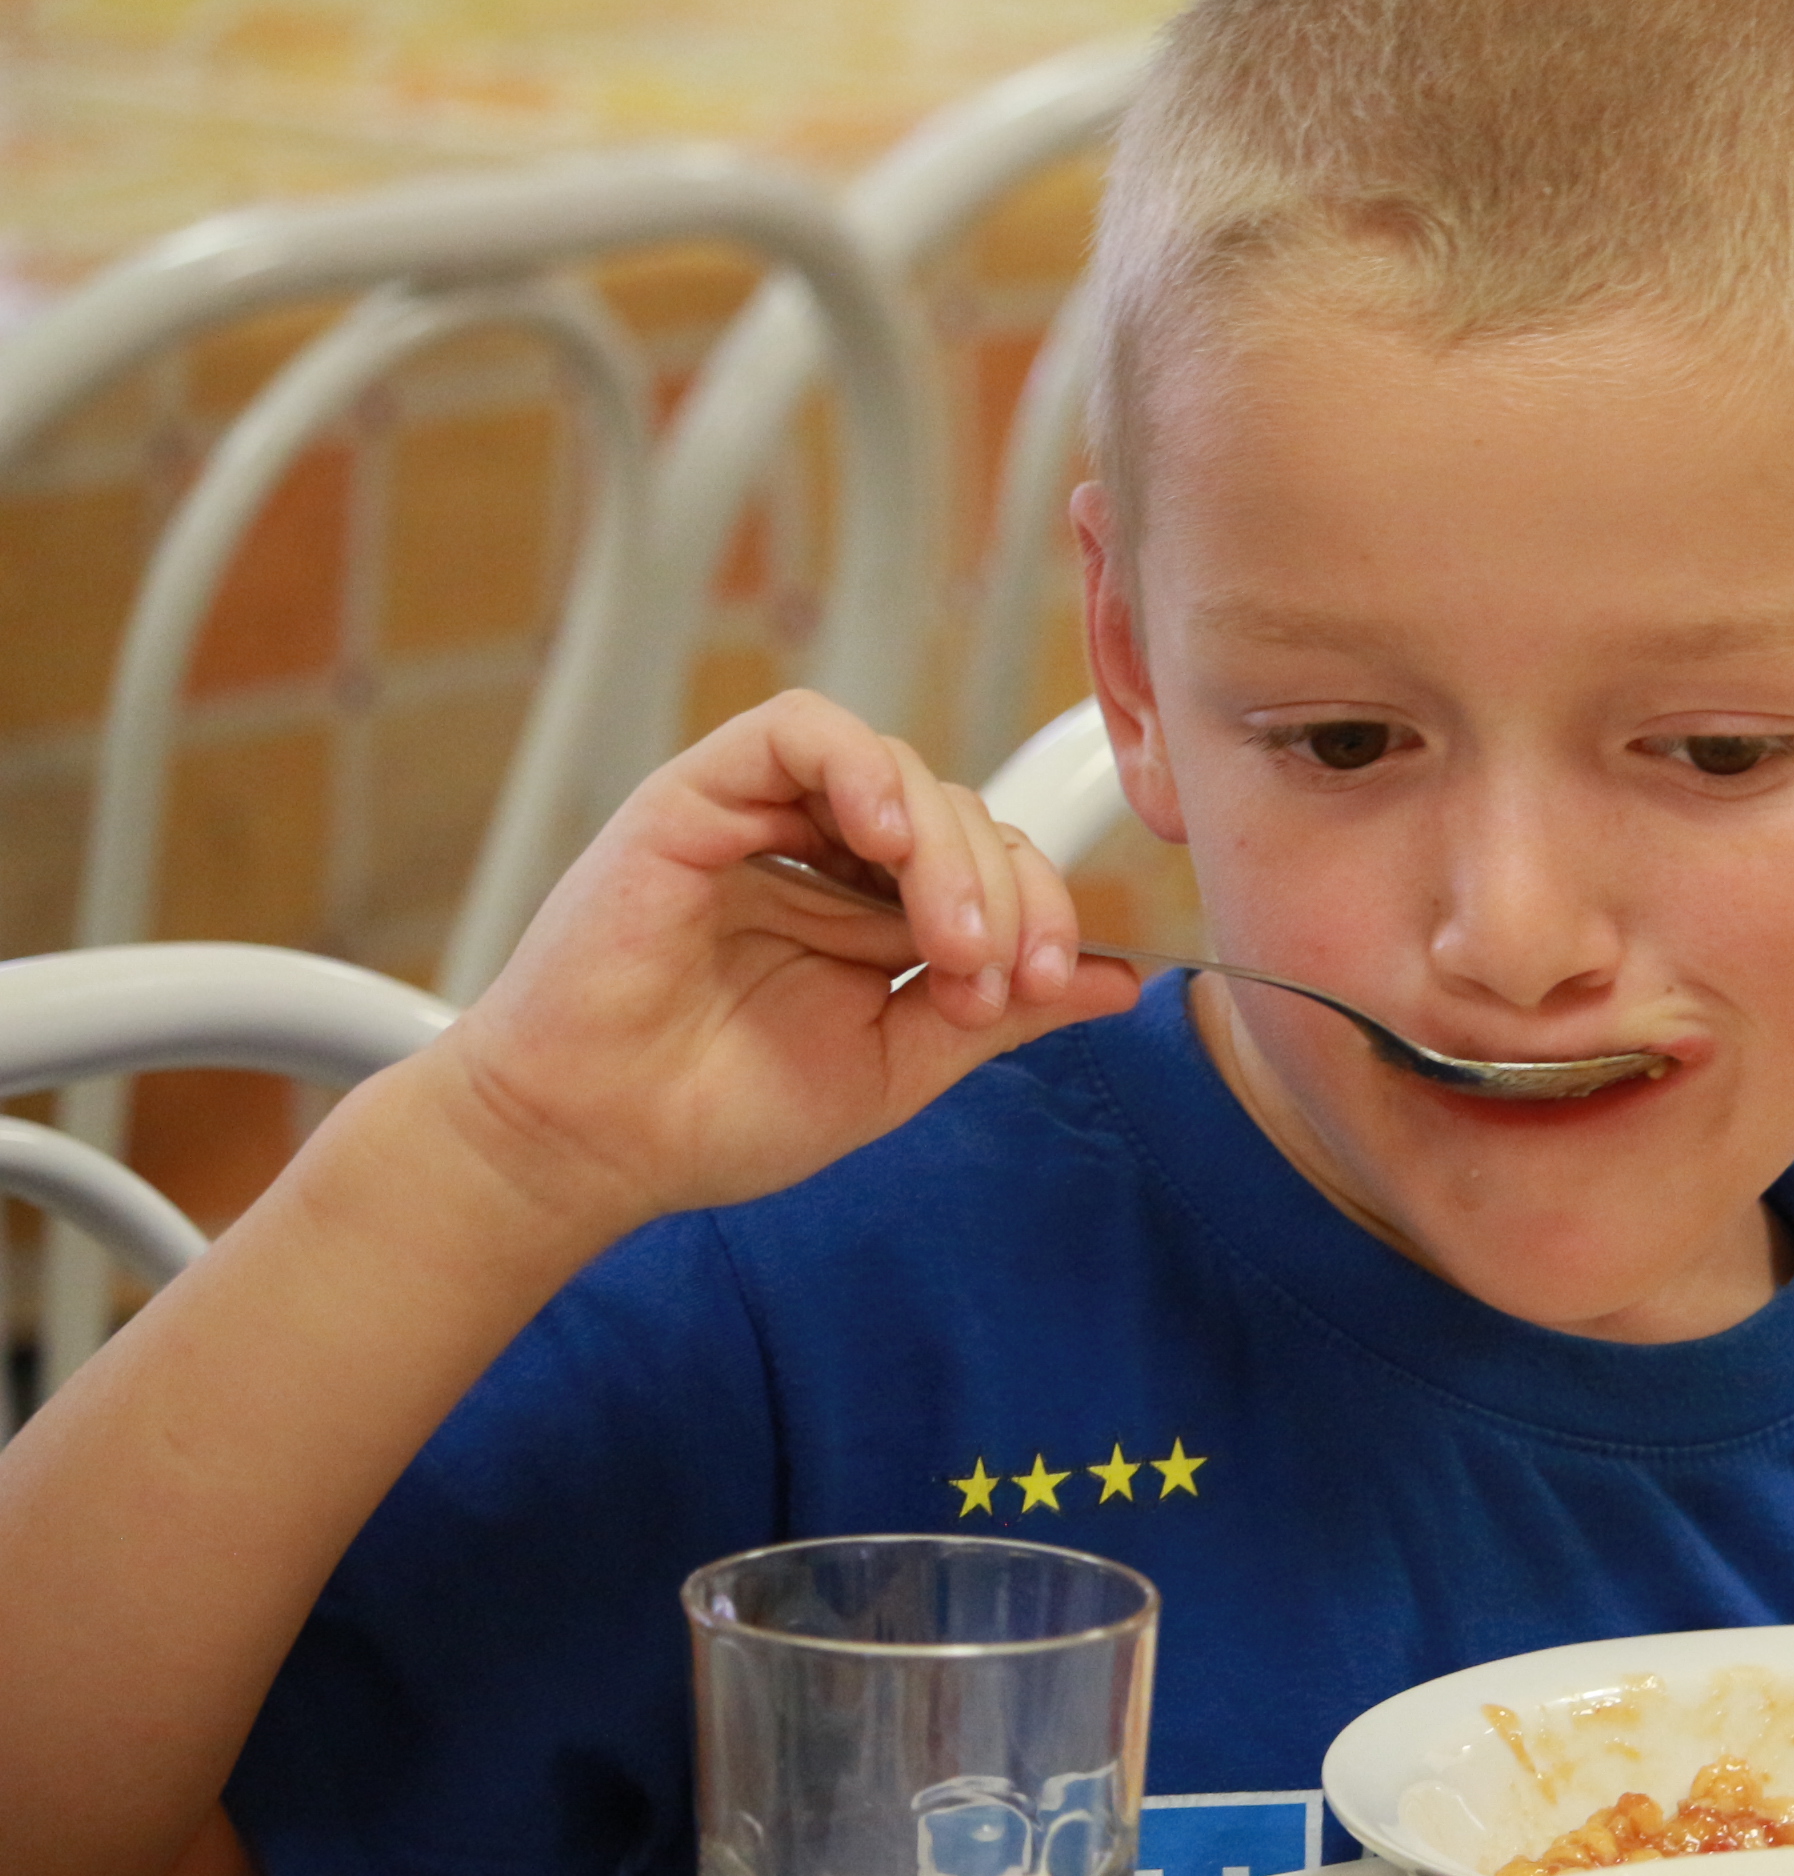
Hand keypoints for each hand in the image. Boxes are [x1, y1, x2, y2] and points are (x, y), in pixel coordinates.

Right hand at [426, 691, 1140, 1238]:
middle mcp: (828, 856)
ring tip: (947, 939)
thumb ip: (999, 1015)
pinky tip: (883, 835)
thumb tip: (1119, 982)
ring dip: (947, 848)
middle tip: (987, 980)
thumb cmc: (720, 1114)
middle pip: (960, 814)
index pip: (994, 865)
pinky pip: (798, 730)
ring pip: (896, 770)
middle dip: (1004, 894)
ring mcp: (766, 820)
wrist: (592, 1144)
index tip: (1040, 986)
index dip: (1039, 911)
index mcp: (878, 915)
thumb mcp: (894, 1065)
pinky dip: (857, 766)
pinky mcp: (700, 796)